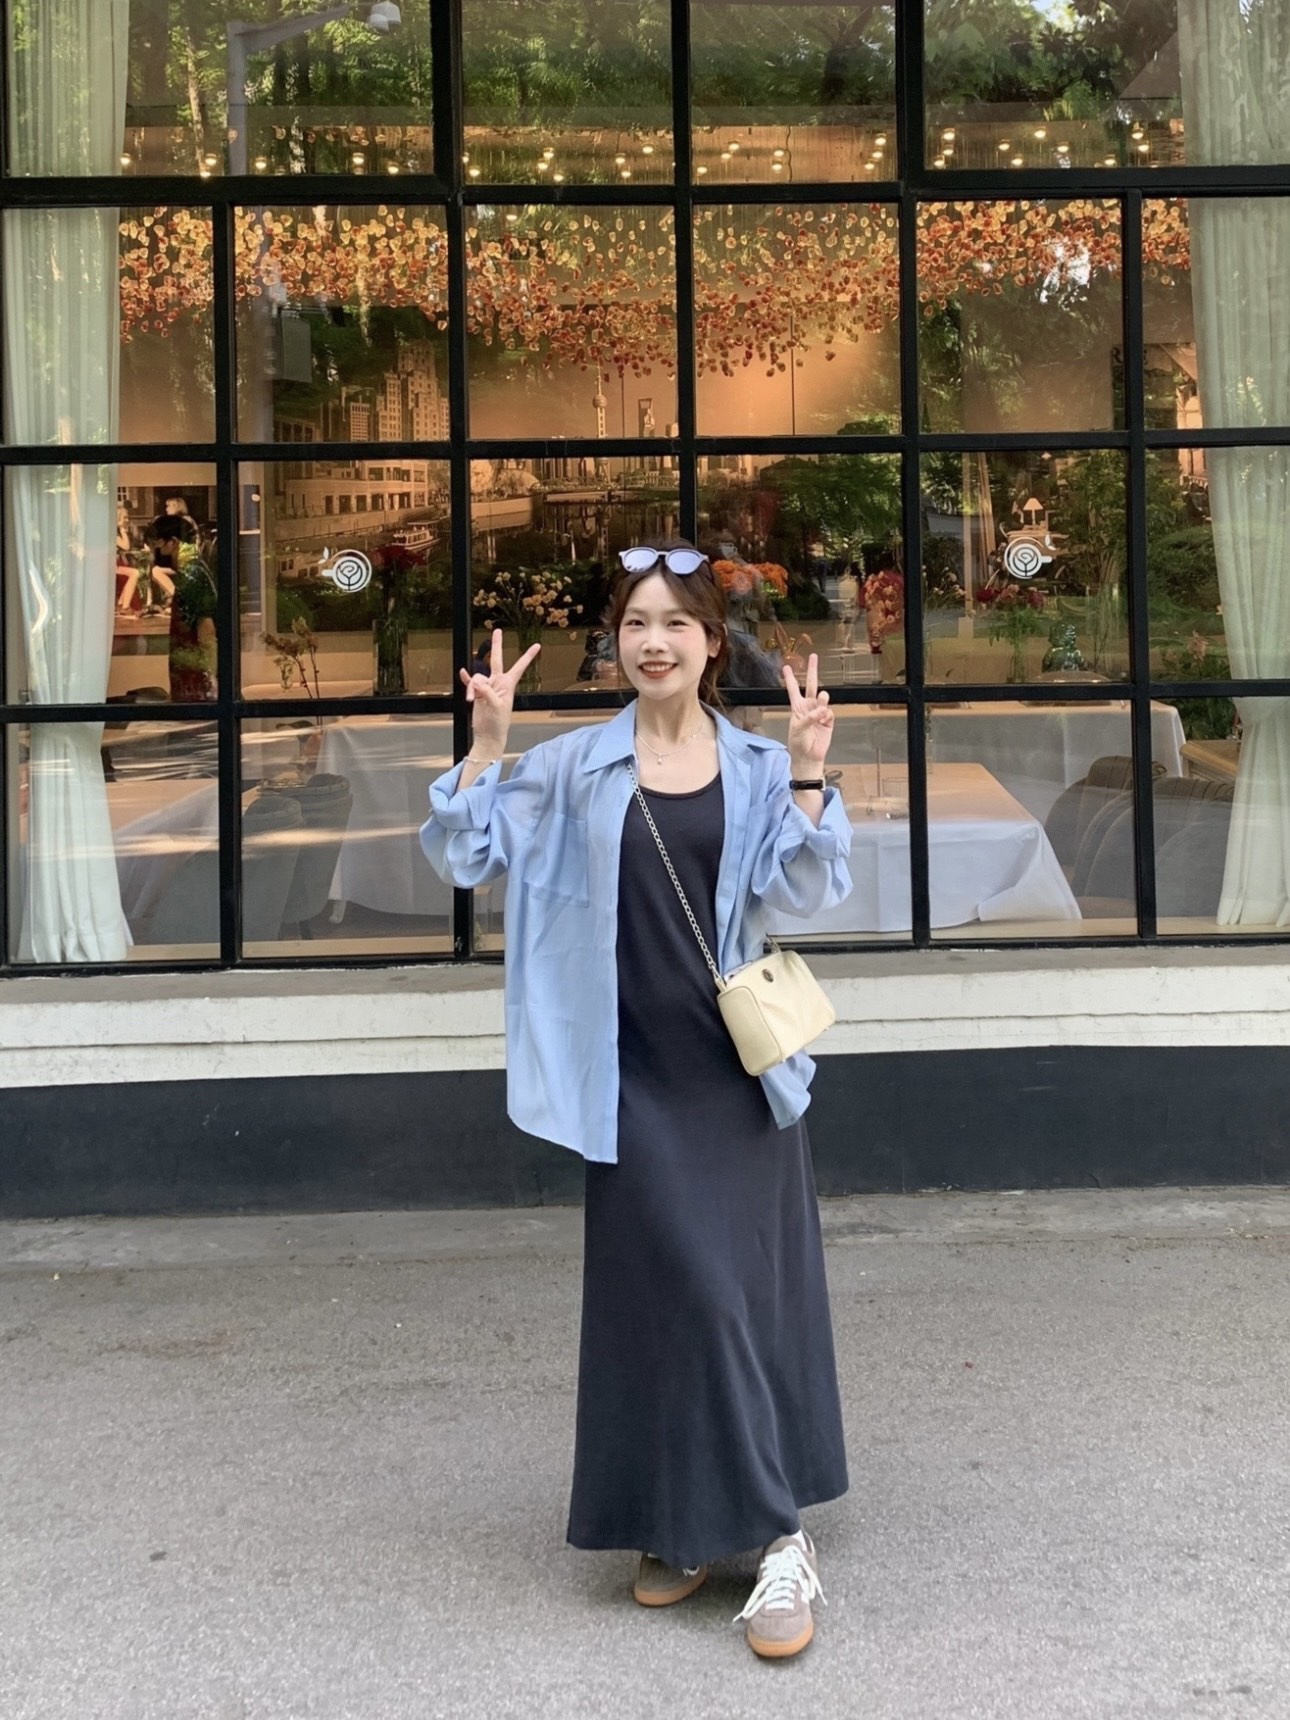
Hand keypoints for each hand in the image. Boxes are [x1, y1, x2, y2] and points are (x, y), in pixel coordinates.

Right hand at [460, 628, 540, 758]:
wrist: (487, 736)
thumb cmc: (497, 725)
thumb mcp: (496, 707)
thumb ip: (487, 693)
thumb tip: (477, 684)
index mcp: (508, 686)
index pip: (519, 667)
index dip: (528, 656)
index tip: (537, 645)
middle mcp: (498, 684)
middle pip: (496, 660)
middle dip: (496, 645)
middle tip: (497, 631)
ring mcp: (487, 688)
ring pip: (477, 677)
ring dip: (471, 686)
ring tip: (469, 699)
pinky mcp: (476, 694)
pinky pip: (470, 682)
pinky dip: (466, 679)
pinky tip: (462, 673)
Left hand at [782, 653, 832, 770]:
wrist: (809, 756)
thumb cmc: (798, 743)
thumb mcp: (798, 729)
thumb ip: (809, 717)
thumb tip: (822, 710)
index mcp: (797, 708)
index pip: (793, 689)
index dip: (790, 678)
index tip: (786, 666)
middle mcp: (808, 707)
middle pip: (811, 685)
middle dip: (812, 670)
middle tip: (813, 657)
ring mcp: (819, 712)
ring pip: (823, 697)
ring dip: (822, 699)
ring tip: (821, 707)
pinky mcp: (828, 720)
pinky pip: (829, 712)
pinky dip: (826, 716)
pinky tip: (823, 723)